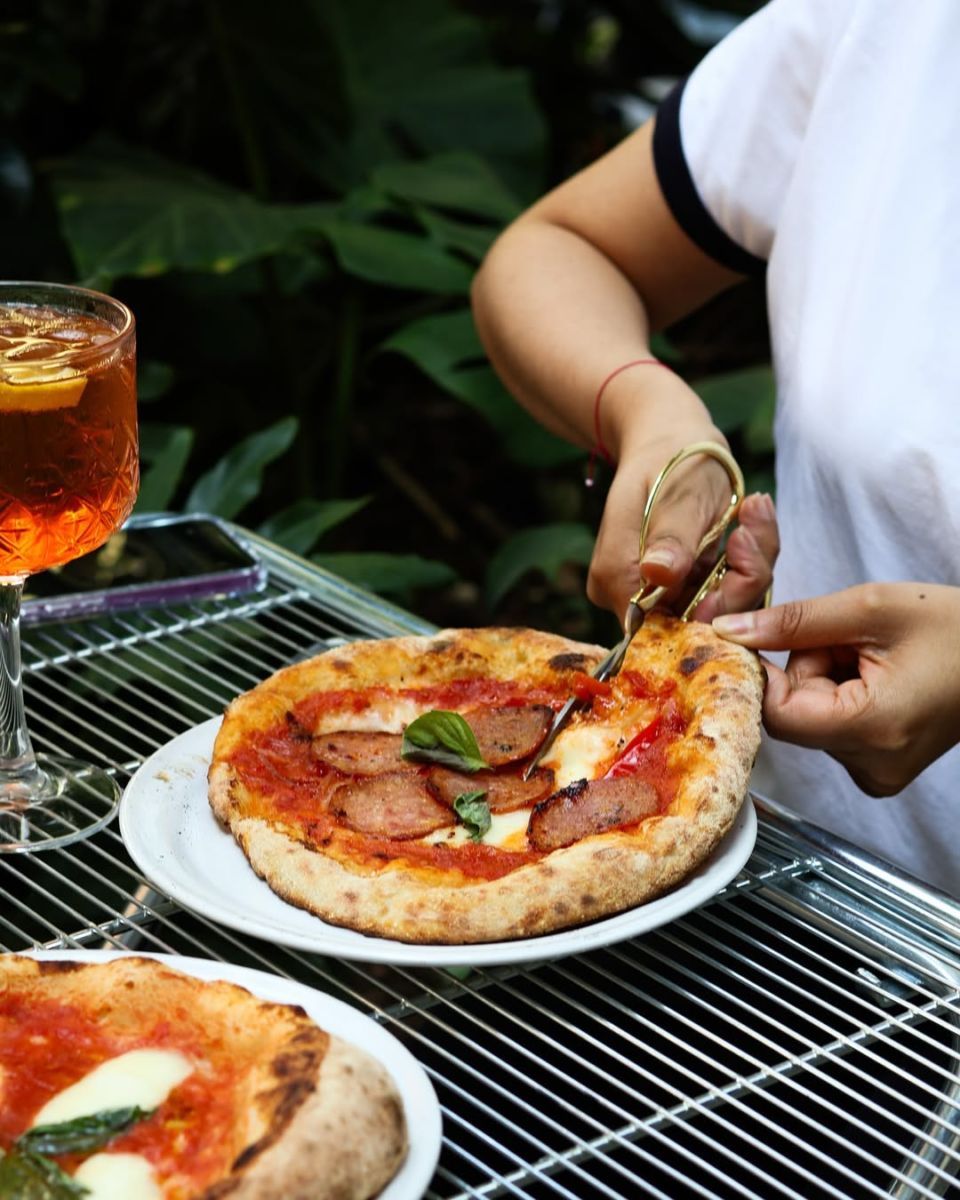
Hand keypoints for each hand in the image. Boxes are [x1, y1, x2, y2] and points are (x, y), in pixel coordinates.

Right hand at [587, 459, 778, 624]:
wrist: (669, 442)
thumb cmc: (669, 458)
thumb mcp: (675, 492)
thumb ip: (671, 536)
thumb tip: (658, 574)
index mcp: (615, 577)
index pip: (664, 625)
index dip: (714, 605)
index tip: (742, 548)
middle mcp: (631, 596)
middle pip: (696, 621)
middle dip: (740, 579)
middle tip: (753, 526)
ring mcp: (658, 595)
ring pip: (718, 608)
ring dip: (749, 564)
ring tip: (756, 510)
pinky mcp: (683, 588)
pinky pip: (724, 592)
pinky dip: (747, 560)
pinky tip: (753, 517)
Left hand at [712, 583, 959, 795]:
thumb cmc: (954, 627)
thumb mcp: (869, 608)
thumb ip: (792, 622)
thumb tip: (728, 632)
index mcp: (871, 728)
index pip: (774, 713)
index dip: (764, 672)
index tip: (772, 636)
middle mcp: (870, 765)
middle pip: (790, 713)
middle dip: (805, 667)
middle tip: (850, 640)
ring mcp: (876, 773)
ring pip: (808, 717)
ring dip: (824, 678)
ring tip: (874, 657)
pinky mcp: (878, 768)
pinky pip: (830, 728)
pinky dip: (840, 695)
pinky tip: (879, 678)